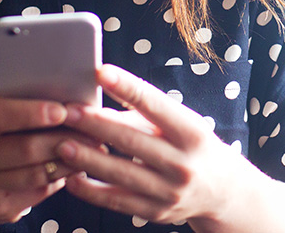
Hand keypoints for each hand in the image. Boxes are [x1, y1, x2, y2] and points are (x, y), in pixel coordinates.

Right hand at [0, 96, 88, 224]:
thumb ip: (18, 106)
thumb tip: (66, 97)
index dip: (32, 112)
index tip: (62, 110)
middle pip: (24, 148)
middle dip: (63, 137)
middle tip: (93, 129)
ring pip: (37, 173)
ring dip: (70, 159)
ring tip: (93, 146)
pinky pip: (40, 190)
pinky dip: (63, 176)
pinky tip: (77, 165)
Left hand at [54, 64, 269, 227]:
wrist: (222, 191)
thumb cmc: (193, 146)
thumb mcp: (182, 124)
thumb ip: (145, 116)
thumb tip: (99, 105)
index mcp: (192, 132)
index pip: (155, 105)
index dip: (127, 87)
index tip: (100, 72)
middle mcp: (183, 163)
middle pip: (132, 141)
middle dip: (96, 125)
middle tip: (68, 111)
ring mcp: (170, 192)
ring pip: (121, 174)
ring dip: (88, 159)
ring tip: (62, 143)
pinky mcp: (156, 213)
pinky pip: (117, 201)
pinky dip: (91, 191)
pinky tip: (70, 179)